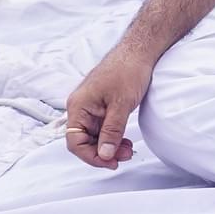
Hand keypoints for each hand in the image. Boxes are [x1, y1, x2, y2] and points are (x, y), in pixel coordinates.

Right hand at [64, 45, 155, 169]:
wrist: (140, 51)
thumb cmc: (128, 71)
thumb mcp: (121, 104)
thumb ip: (112, 131)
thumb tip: (105, 155)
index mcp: (78, 107)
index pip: (75, 142)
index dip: (91, 156)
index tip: (111, 163)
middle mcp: (80, 108)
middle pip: (84, 141)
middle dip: (103, 152)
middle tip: (125, 156)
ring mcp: (91, 107)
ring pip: (95, 136)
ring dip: (109, 146)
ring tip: (128, 149)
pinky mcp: (102, 106)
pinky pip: (102, 128)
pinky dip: (113, 136)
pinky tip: (125, 140)